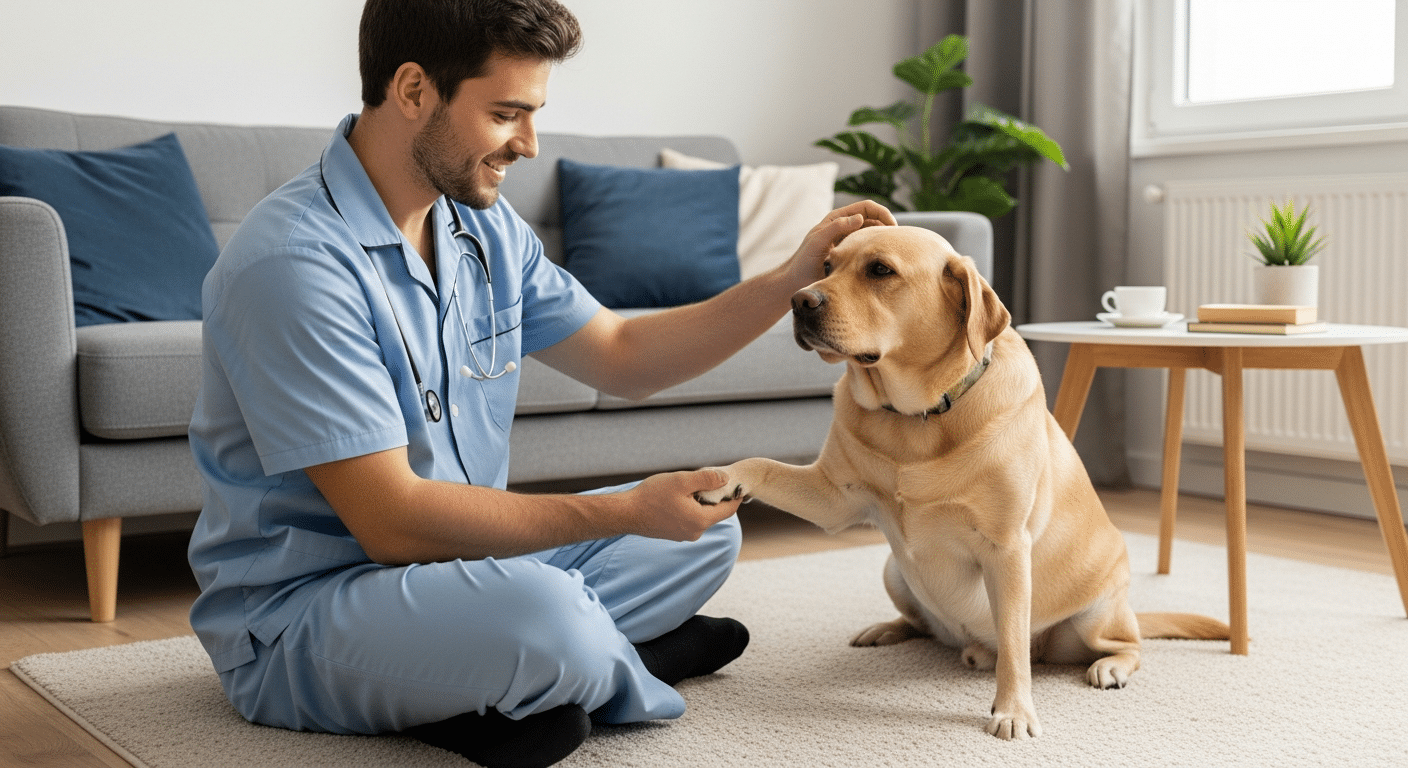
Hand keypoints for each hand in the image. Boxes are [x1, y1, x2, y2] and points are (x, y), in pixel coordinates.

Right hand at [624, 469, 743, 541]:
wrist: (626, 513)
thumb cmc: (652, 496)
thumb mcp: (682, 481)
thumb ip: (707, 479)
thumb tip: (726, 479)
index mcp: (700, 521)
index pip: (728, 510)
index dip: (735, 496)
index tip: (738, 485)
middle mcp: (695, 532)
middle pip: (714, 513)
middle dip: (715, 497)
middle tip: (710, 480)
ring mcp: (683, 535)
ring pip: (701, 515)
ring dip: (700, 502)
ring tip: (689, 487)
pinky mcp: (673, 534)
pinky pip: (689, 519)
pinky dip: (690, 508)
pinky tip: (677, 497)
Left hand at [784, 200, 896, 286]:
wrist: (795, 281)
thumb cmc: (803, 261)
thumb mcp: (818, 242)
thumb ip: (836, 228)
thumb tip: (860, 218)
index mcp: (838, 218)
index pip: (867, 207)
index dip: (882, 213)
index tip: (893, 227)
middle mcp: (845, 227)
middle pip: (874, 219)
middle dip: (888, 226)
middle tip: (897, 242)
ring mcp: (849, 241)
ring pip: (873, 234)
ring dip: (884, 239)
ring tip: (893, 251)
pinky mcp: (851, 255)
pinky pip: (868, 249)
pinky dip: (877, 251)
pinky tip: (882, 261)